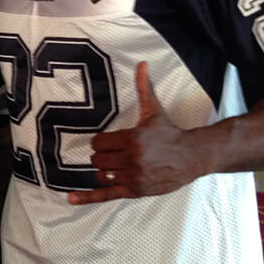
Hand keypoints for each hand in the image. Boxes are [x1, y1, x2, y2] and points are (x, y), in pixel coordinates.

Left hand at [68, 62, 198, 204]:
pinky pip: (106, 195)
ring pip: (100, 174)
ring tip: (116, 165)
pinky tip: (71, 199)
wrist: (192, 156)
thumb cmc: (170, 133)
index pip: (98, 142)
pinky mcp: (135, 191)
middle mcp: (131, 159)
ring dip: (103, 170)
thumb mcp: (154, 111)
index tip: (110, 141)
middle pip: (97, 159)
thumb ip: (143, 88)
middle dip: (102, 155)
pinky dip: (87, 198)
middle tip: (116, 152)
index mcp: (131, 139)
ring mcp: (133, 177)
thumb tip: (141, 64)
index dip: (101, 141)